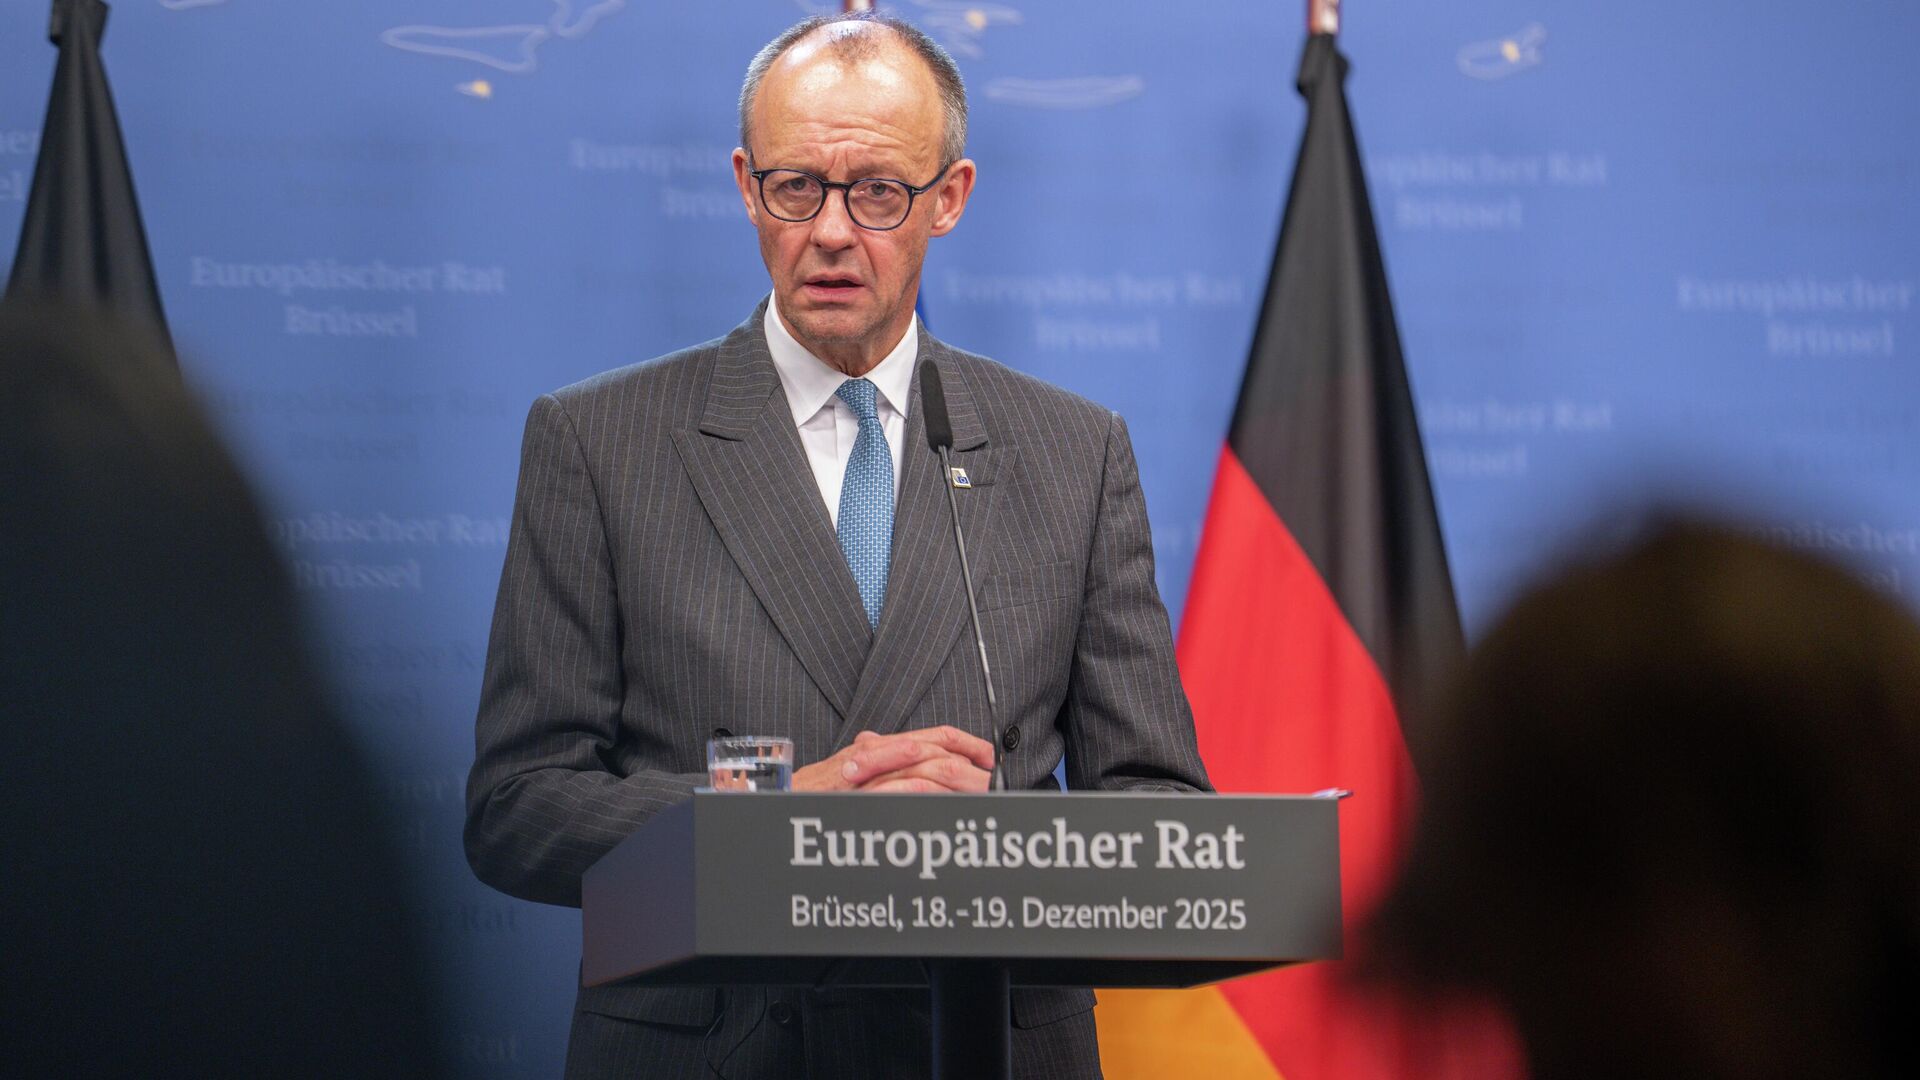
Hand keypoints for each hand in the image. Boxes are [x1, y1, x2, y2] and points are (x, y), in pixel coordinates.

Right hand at [791, 726, 995, 792]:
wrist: (768, 803)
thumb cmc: (805, 795)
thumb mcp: (842, 773)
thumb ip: (870, 760)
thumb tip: (892, 755)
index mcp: (874, 748)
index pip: (929, 736)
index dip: (965, 743)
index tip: (988, 756)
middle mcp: (871, 754)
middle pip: (931, 748)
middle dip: (968, 763)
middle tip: (992, 779)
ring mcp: (862, 774)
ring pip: (919, 766)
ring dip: (954, 779)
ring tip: (977, 792)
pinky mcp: (852, 794)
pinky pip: (894, 789)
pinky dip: (922, 793)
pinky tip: (942, 800)